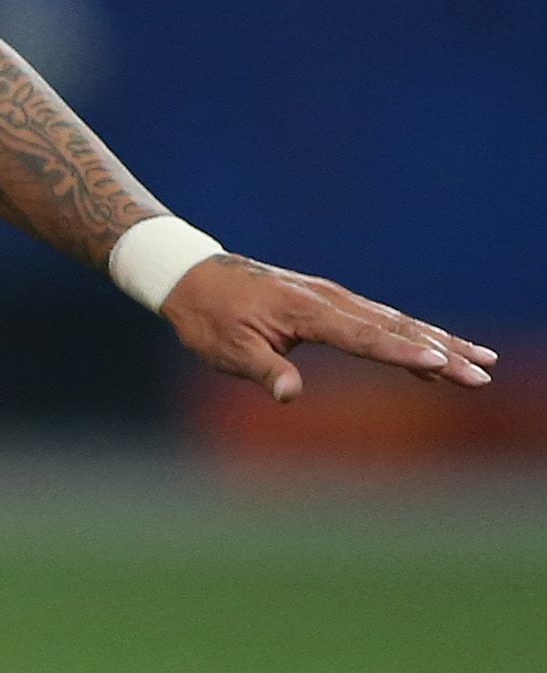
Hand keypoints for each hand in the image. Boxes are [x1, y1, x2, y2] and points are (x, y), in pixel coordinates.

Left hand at [164, 252, 497, 401]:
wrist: (193, 276)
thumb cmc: (208, 317)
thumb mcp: (227, 350)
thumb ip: (263, 370)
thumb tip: (289, 396)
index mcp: (306, 311)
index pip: (364, 336)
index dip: (403, 352)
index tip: (440, 363)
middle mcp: (329, 300)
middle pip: (394, 328)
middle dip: (441, 351)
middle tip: (481, 373)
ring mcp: (334, 299)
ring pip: (395, 322)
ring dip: (438, 342)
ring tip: (479, 362)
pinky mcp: (331, 303)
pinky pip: (380, 322)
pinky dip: (411, 337)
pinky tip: (436, 357)